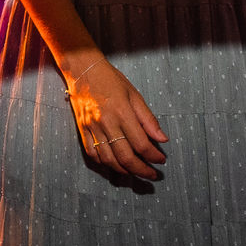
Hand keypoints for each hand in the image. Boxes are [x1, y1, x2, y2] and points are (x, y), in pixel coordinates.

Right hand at [66, 58, 167, 178]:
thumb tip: (162, 139)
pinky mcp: (82, 129)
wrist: (83, 71)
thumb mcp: (134, 95)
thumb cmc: (110, 80)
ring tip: (135, 172)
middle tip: (152, 174)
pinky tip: (114, 164)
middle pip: (125, 156)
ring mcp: (92, 128)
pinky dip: (104, 163)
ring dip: (124, 170)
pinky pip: (92, 153)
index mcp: (122, 112)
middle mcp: (106, 123)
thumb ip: (148, 119)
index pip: (141, 143)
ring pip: (108, 159)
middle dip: (141, 170)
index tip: (161, 160)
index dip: (154, 156)